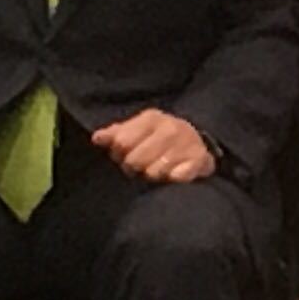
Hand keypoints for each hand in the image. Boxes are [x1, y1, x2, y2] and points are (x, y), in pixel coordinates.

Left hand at [93, 109, 215, 184]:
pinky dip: (173, 180)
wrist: (196, 143)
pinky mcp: (200, 159)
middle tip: (140, 168)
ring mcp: (187, 142)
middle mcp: (170, 128)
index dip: (118, 154)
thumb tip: (97, 138)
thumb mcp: (137, 131)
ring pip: (154, 172)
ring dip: (152, 177)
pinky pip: (177, 177)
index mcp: (151, 119)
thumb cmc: (158, 139)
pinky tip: (172, 177)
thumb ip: (115, 134)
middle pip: (135, 161)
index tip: (123, 156)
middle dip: (135, 168)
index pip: (121, 142)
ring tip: (155, 173)